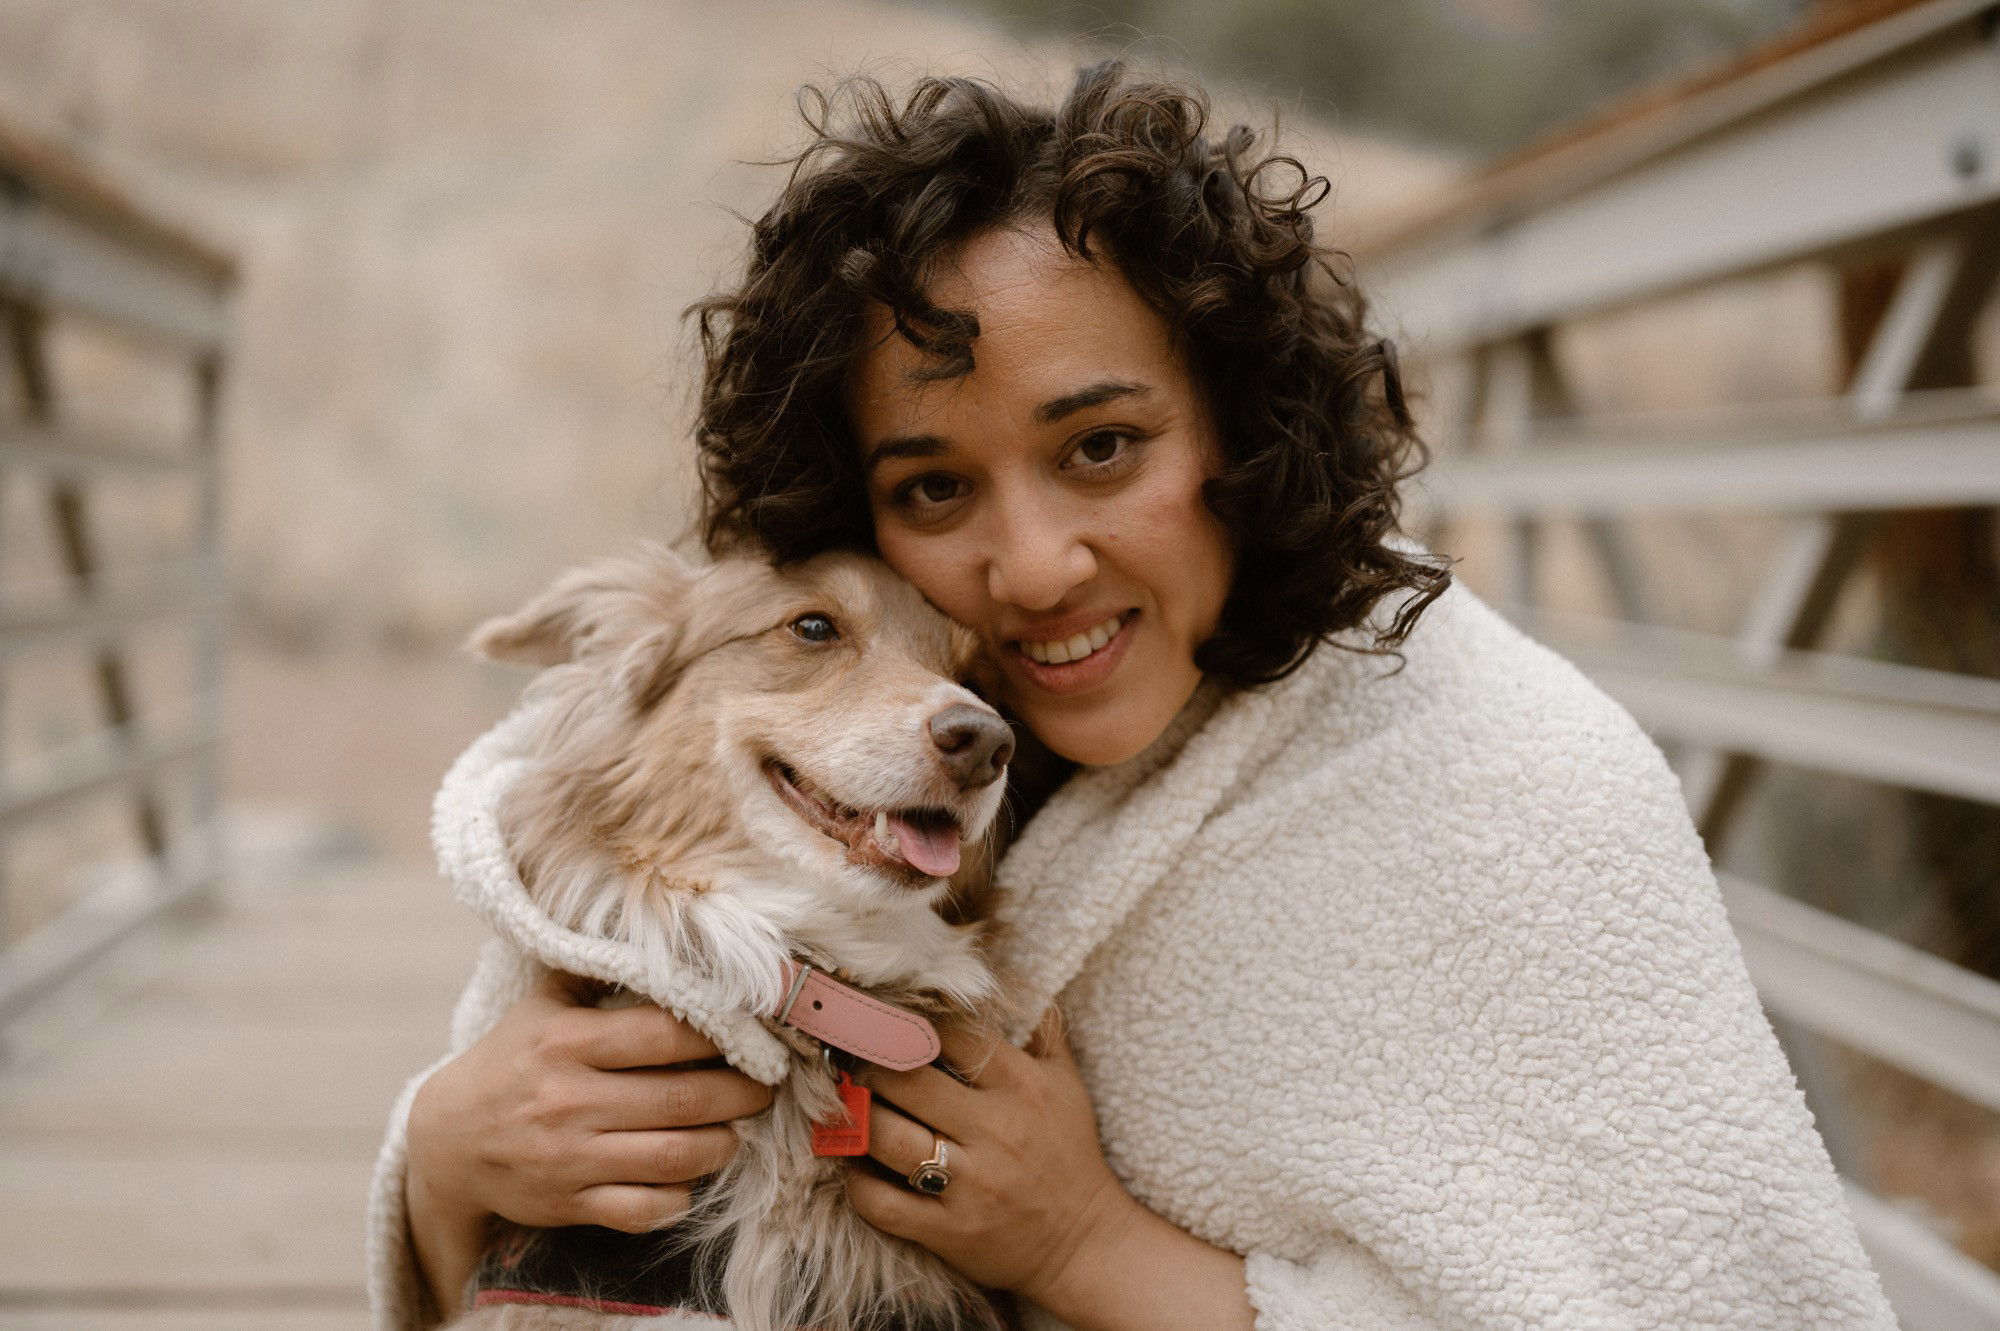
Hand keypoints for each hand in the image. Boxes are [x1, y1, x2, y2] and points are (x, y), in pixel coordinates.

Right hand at [403, 969, 773, 1313]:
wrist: (445, 1142)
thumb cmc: (509, 1061)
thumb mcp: (540, 1005)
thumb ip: (596, 970)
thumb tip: (659, 935)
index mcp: (567, 1041)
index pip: (664, 1034)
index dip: (720, 1037)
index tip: (751, 1038)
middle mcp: (568, 1099)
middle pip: (681, 1099)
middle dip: (740, 1095)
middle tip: (765, 1089)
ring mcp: (568, 1157)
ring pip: (673, 1158)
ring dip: (721, 1146)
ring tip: (736, 1131)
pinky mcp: (567, 1203)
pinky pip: (642, 1209)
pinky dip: (678, 1197)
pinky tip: (689, 1178)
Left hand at [846, 1011, 1253, 1330]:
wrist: (1086, 1242)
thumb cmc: (1071, 1154)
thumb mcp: (1067, 1083)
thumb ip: (1043, 1029)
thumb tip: (1013, 984)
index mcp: (1020, 1084)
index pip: (947, 1033)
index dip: (907, 1021)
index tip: (884, 1020)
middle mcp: (994, 1128)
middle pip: (903, 1078)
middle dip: (867, 1064)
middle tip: (852, 1061)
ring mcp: (970, 1182)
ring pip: (884, 1136)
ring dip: (856, 1117)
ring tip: (849, 1107)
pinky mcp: (950, 1230)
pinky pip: (880, 1202)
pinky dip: (857, 1182)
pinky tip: (859, 1167)